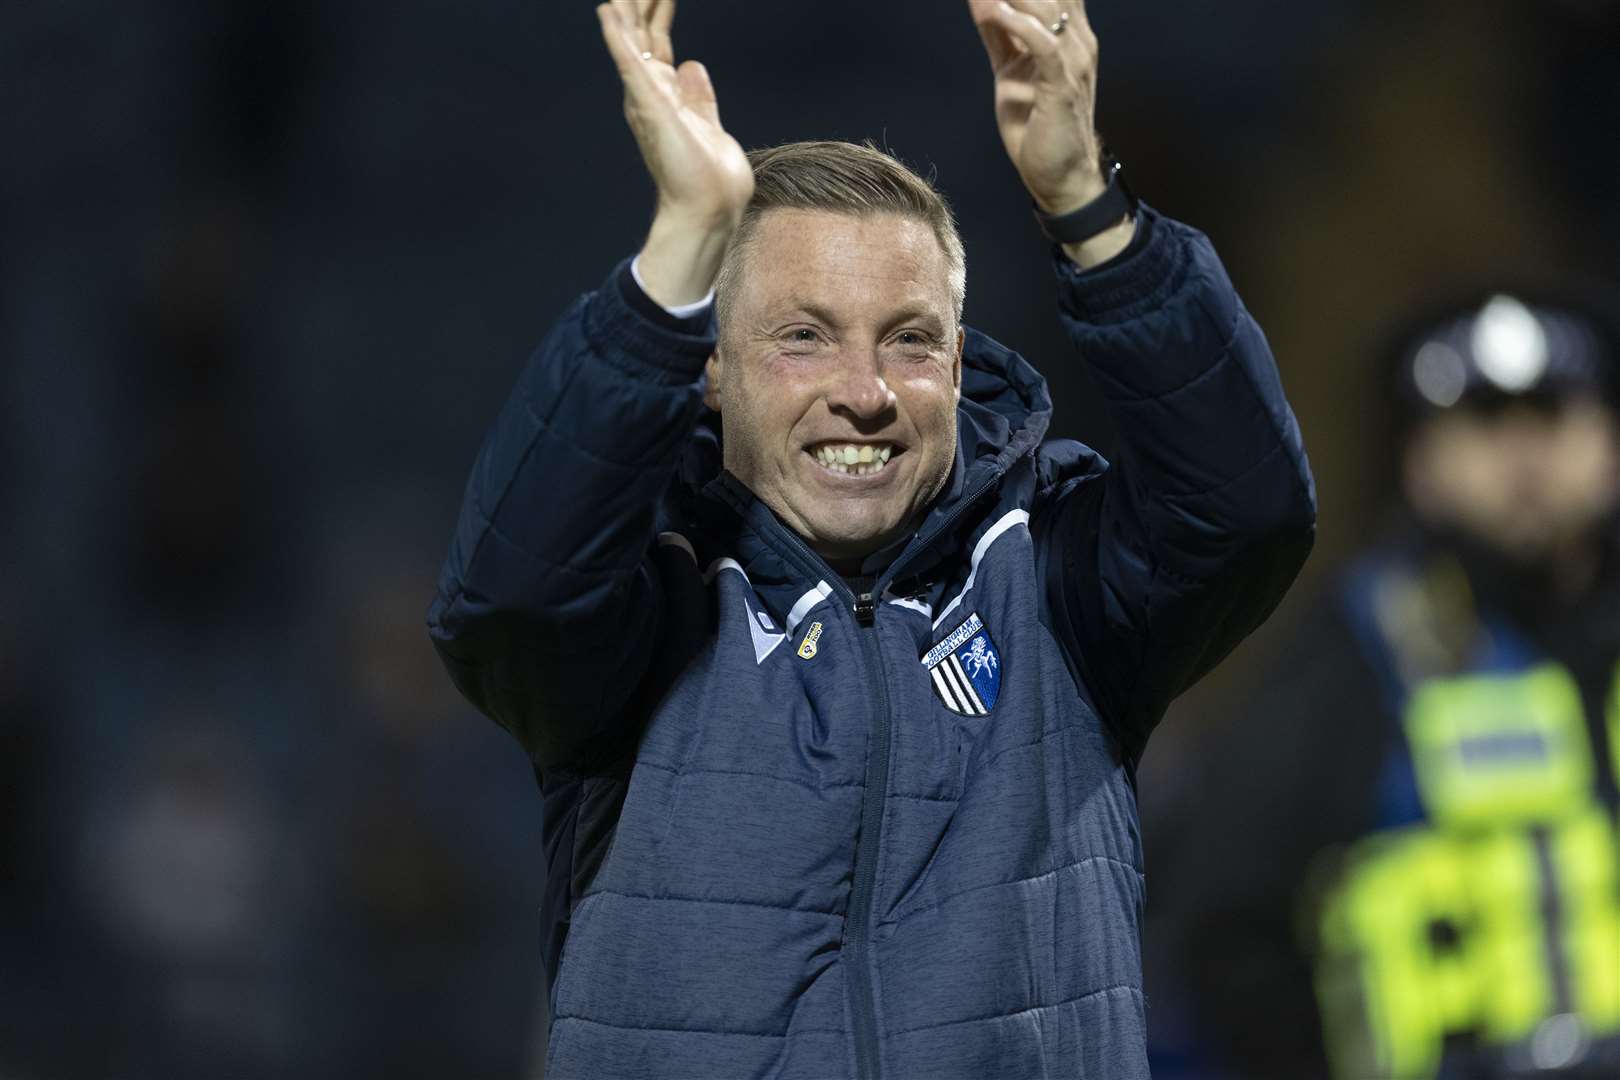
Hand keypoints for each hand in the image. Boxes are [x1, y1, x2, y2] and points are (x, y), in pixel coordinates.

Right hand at [597, 1, 753, 304]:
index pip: (659, 41)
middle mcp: (650, 92)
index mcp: (665, 94)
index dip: (659, 10)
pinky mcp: (649, 104)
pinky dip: (617, 36)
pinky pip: (629, 62)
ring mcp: (646, 97)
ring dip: (626, 7)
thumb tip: (693, 65)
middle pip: (642, 32)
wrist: (711, 206)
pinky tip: (607, 9)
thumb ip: (698, 95)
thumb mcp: (706, 122)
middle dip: (640, 1)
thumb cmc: (710, 175)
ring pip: (632, 38)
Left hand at [968, 2, 1132, 266]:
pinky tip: (995, 12)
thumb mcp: (1011, 70)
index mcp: (1068, 36)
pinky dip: (1020, 25)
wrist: (1059, 174)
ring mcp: (1073, 63)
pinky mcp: (1062, 87)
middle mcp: (1077, 42)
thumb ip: (998, 34)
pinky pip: (1045, 45)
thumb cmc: (1036, 124)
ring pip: (1049, 10)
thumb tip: (981, 0)